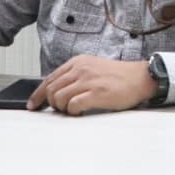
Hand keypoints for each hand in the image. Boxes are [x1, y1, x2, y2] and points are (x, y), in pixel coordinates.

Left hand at [28, 56, 155, 115]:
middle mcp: (81, 69)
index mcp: (78, 62)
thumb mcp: (93, 68)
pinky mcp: (96, 93)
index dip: (38, 94)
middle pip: (51, 89)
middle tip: (61, 109)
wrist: (141, 78)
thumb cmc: (119, 76)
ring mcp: (88, 80)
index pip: (49, 78)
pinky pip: (73, 105)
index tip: (33, 105)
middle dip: (51, 103)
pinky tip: (81, 111)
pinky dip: (73, 111)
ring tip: (73, 110)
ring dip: (62, 108)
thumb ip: (75, 75)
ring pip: (59, 98)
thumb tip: (57, 92)